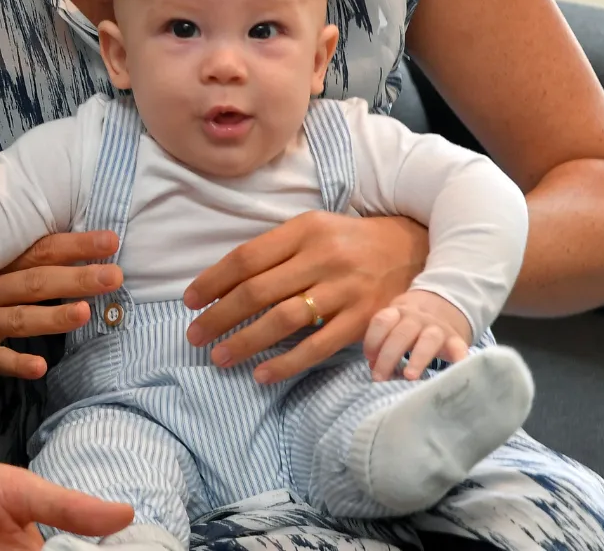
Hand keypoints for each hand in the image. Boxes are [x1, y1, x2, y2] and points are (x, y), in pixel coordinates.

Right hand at [0, 231, 123, 379]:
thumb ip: (27, 263)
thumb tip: (81, 252)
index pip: (41, 251)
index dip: (76, 245)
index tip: (111, 241)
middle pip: (35, 282)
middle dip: (76, 277)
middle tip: (114, 275)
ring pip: (18, 319)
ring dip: (51, 316)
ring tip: (84, 313)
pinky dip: (15, 363)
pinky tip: (40, 367)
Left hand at [184, 212, 426, 383]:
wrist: (412, 250)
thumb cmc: (349, 242)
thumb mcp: (314, 229)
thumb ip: (276, 251)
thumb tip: (224, 283)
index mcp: (305, 230)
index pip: (247, 257)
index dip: (213, 281)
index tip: (190, 301)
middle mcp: (323, 257)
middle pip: (258, 290)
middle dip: (219, 316)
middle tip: (193, 336)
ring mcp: (345, 290)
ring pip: (283, 320)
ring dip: (245, 341)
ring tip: (219, 357)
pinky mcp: (363, 319)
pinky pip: (318, 346)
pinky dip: (286, 363)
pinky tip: (262, 374)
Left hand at [364, 289, 471, 380]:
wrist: (444, 306)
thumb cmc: (410, 324)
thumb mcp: (395, 324)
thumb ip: (384, 343)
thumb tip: (374, 367)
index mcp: (398, 313)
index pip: (383, 321)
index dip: (373, 340)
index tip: (369, 358)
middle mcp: (417, 318)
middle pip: (401, 334)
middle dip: (388, 357)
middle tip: (379, 378)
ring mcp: (438, 328)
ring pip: (428, 340)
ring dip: (417, 358)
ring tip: (409, 376)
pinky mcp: (455, 340)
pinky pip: (458, 347)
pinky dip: (459, 358)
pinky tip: (456, 369)